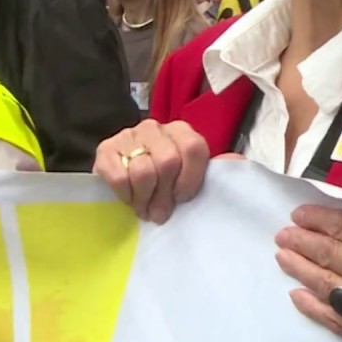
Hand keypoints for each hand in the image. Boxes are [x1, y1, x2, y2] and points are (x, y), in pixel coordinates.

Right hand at [92, 119, 213, 223]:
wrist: (120, 177)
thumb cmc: (162, 182)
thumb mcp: (189, 176)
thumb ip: (213, 171)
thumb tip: (236, 163)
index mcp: (181, 132)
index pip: (193, 148)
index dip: (190, 179)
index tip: (183, 199)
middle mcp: (155, 128)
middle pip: (168, 161)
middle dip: (164, 195)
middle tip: (160, 213)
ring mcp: (128, 136)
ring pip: (143, 171)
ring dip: (144, 199)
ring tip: (144, 209)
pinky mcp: (105, 149)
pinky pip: (119, 177)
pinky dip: (125, 195)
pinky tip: (128, 198)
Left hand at [275, 171, 341, 341]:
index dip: (316, 219)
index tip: (298, 215)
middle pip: (329, 254)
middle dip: (300, 242)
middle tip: (282, 235)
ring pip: (327, 284)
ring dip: (300, 269)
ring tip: (282, 258)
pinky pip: (338, 322)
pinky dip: (314, 309)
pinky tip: (297, 296)